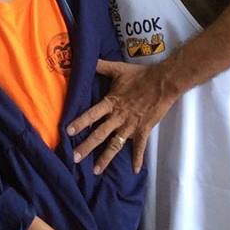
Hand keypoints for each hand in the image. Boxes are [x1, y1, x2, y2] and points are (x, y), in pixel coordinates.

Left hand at [67, 59, 178, 173]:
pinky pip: (140, 147)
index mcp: (110, 103)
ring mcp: (131, 126)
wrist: (162, 82)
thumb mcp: (117, 69)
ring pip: (115, 145)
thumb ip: (100, 66)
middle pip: (100, 134)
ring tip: (95, 170)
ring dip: (105, 158)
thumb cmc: (139, 75)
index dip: (80, 122)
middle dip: (87, 146)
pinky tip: (136, 170)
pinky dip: (138, 159)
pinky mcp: (144, 130)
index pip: (92, 114)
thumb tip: (85, 58)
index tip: (67, 132)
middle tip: (75, 158)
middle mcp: (118, 117)